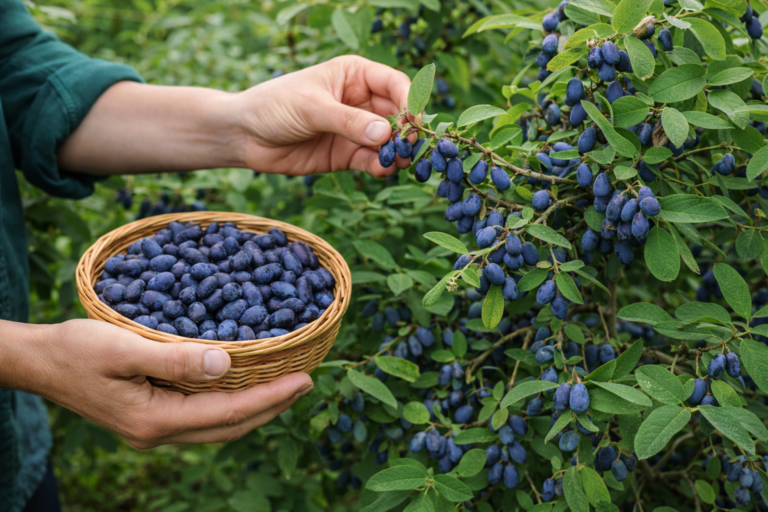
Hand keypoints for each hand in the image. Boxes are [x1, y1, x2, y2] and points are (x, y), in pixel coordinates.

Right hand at [2, 319, 312, 448]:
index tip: (305, 380)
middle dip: (271, 407)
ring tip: (284, 386)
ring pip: (217, 425)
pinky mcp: (150, 417)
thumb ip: (176, 359)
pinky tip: (241, 387)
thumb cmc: (75, 350)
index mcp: (155, 419)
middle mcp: (158, 432)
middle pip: (229, 426)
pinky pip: (202, 416)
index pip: (229, 413)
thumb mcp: (123, 348)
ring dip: (254, 407)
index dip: (271, 397)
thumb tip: (227, 364)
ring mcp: (153, 428)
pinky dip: (229, 403)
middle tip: (306, 383)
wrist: (39, 362)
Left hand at [230, 55, 412, 177]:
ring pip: (387, 141)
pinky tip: (382, 170)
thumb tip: (385, 134)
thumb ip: (348, 121)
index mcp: (355, 75)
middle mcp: (360, 101)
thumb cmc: (274, 106)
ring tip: (398, 161)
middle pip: (396, 115)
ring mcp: (355, 130)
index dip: (409, 100)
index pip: (394, 83)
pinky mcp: (346, 155)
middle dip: (406, 131)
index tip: (414, 121)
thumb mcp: (312, 107)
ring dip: (396, 152)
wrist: (244, 135)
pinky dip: (380, 166)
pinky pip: (371, 161)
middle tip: (410, 146)